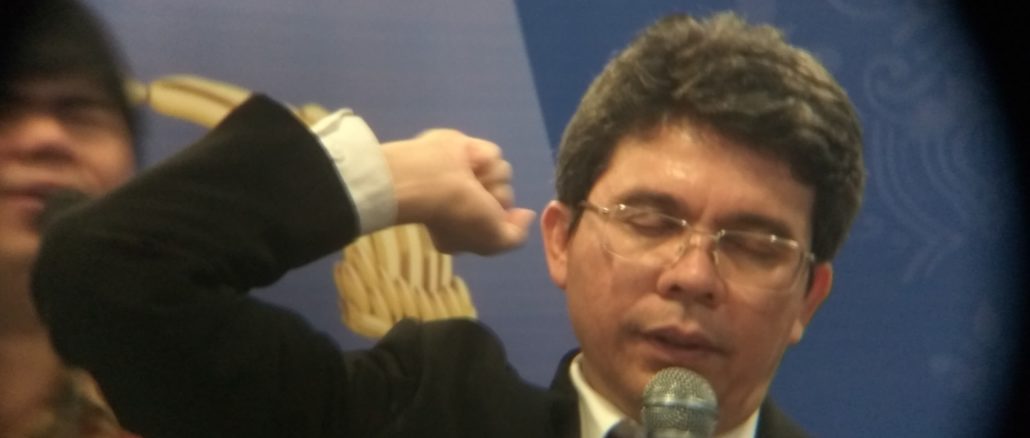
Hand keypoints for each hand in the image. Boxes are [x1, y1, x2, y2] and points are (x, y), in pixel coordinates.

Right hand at [381, 129, 534, 254]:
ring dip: (490, 177)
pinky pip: (494, 154)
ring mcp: (467, 174)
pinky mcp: (469, 150)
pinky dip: (483, 158)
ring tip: (470, 177)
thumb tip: (525, 214)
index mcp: (466, 226)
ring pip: (502, 174)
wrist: (432, 179)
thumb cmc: (460, 214)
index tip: (495, 218)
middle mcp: (467, 201)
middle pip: (504, 196)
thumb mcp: (492, 242)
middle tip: (476, 197)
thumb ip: (516, 235)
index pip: (499, 222)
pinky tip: (467, 161)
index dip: (504, 221)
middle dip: (496, 197)